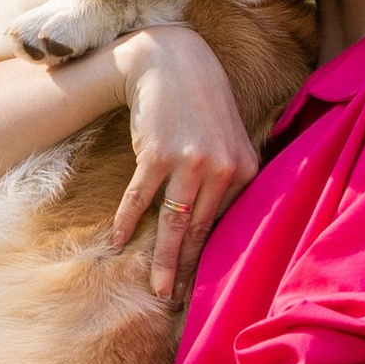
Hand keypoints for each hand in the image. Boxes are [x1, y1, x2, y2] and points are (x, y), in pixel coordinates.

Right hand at [111, 25, 255, 305]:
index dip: (209, 258)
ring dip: (162, 261)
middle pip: (200, 231)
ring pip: (174, 224)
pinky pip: (141, 199)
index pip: (224, 224)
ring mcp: (189, 162)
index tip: (201, 285)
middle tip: (176, 302)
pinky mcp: (158, 155)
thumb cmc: (198, 102)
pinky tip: (120, 244)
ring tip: (156, 290)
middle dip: (187, 271)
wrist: (170, 60)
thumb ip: (229, 175)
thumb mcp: (228, 136)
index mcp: (244, 168)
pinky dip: (129, 222)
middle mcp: (221, 167)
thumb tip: (220, 221)